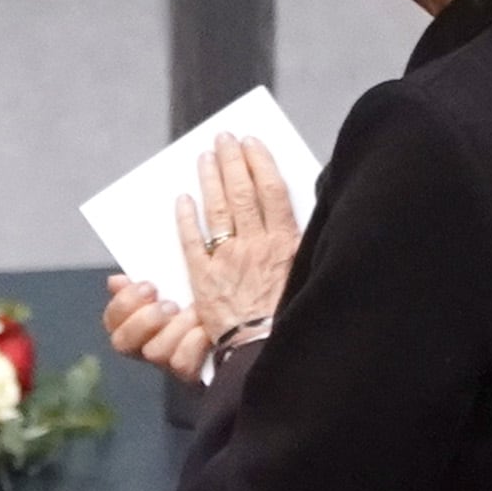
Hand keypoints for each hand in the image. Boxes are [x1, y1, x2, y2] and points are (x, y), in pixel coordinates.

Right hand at [102, 274, 215, 386]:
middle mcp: (149, 344)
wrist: (252, 326)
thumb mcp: (181, 283)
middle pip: (123, 343)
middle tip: (168, 304)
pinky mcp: (190, 375)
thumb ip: (150, 280)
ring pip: (154, 352)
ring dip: (175, 328)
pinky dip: (195, 344)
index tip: (149, 286)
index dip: (124, 304)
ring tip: (195, 312)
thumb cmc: (212, 299)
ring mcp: (168, 361)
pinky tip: (208, 331)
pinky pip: (182, 365)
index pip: (112, 320)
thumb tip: (116, 280)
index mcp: (140, 322)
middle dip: (144, 320)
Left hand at [185, 135, 301, 339]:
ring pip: (217, 211)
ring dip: (209, 179)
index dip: (260, 162)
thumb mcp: (308, 270)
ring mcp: (229, 261)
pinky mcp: (206, 280)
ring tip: (204, 156)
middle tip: (223, 138)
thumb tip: (291, 208)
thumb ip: (299, 239)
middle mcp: (257, 246)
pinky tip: (183, 199)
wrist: (269, 352)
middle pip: (242, 193)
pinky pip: (192, 242)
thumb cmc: (293, 314)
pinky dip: (186, 218)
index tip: (251, 142)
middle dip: (232, 160)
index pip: (272, 190)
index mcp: (286, 243)